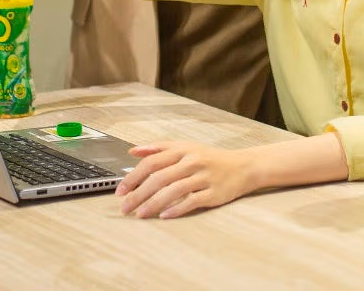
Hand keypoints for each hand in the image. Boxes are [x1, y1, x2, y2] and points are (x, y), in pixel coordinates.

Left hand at [115, 141, 256, 218]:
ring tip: (140, 214)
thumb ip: (158, 148)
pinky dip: (176, 209)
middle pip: (159, 178)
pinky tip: (164, 216)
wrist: (243, 167)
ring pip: (173, 190)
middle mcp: (192, 161)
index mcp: (182, 150)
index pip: (152, 162)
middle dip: (138, 194)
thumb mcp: (185, 147)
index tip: (120, 191)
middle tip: (125, 207)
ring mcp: (203, 177)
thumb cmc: (210, 158)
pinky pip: (192, 201)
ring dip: (153, 204)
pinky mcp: (213, 192)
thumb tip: (133, 151)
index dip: (133, 177)